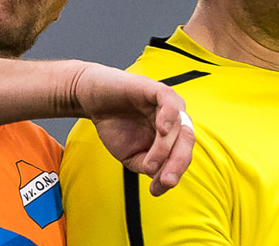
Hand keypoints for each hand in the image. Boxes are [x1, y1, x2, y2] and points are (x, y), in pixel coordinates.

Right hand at [68, 63, 194, 195]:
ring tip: (149, 163)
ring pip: (179, 127)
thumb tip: (163, 180)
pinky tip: (162, 130)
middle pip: (186, 143)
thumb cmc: (115, 125)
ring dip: (165, 149)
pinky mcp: (155, 88)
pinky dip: (169, 116)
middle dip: (177, 165)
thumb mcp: (132, 155)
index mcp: (172, 136)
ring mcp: (166, 104)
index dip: (171, 175)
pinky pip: (169, 101)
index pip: (181, 157)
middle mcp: (174, 119)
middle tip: (165, 181)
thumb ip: (149, 166)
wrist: (92, 101)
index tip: (155, 191)